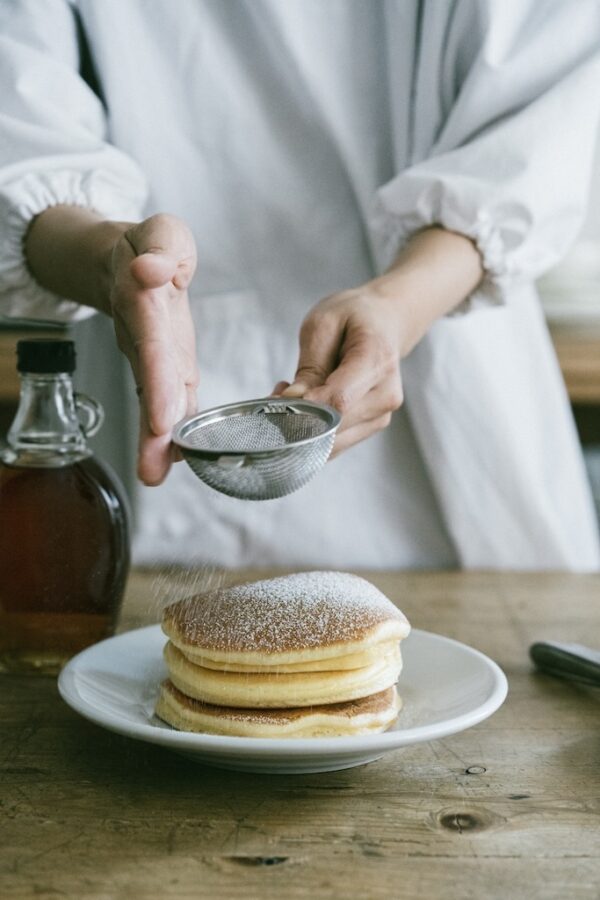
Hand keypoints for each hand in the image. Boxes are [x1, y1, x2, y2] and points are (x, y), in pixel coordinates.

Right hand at [109, 214, 198, 483]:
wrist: (130, 262)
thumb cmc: (153, 248)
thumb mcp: (162, 233)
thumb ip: (164, 249)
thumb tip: (154, 271)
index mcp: (145, 305)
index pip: (152, 345)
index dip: (157, 381)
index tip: (161, 418)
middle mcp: (146, 339)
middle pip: (149, 386)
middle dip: (152, 426)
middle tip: (152, 468)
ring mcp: (155, 358)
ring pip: (155, 401)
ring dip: (155, 440)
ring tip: (154, 476)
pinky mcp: (169, 368)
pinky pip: (171, 402)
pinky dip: (173, 432)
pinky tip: (178, 461)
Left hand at [273, 286, 403, 456]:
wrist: (386, 322)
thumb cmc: (354, 318)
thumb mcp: (323, 325)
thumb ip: (310, 366)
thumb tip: (294, 401)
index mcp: (377, 359)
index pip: (340, 400)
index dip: (305, 408)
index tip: (279, 398)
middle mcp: (386, 394)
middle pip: (334, 426)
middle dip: (297, 417)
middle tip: (279, 392)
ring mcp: (381, 415)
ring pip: (332, 442)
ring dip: (303, 426)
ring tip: (294, 392)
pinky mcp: (371, 426)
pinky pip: (335, 442)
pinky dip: (312, 430)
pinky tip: (306, 403)